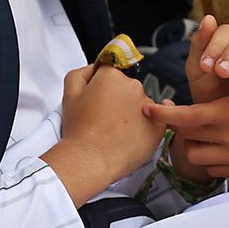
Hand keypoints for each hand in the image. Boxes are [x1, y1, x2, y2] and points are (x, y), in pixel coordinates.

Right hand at [44, 64, 161, 204]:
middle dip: (117, 99)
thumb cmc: (80, 129)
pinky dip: (145, 126)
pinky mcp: (159, 126)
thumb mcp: (69, 95)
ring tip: (116, 131)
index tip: (96, 101)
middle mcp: (134, 87)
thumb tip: (93, 68)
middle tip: (103, 118)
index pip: (109, 73)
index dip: (100, 87)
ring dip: (131, 113)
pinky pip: (155, 121)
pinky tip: (130, 136)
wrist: (91, 159)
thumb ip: (80, 73)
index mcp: (112, 76)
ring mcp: (149, 106)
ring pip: (140, 105)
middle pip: (126, 88)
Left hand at [146, 86, 228, 178]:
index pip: (182, 118)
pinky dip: (211, 159)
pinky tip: (218, 147)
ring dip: (195, 145)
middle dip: (179, 128)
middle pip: (185, 139)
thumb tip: (216, 50)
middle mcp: (227, 139)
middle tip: (179, 118)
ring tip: (199, 133)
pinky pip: (215, 170)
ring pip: (198, 156)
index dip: (160, 115)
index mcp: (228, 114)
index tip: (148, 109)